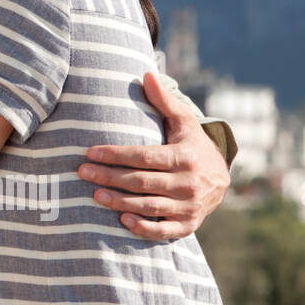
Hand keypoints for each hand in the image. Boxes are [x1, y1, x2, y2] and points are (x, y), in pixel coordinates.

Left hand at [78, 71, 229, 240]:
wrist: (222, 178)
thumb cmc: (192, 145)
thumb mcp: (183, 122)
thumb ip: (163, 101)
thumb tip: (145, 74)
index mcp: (184, 157)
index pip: (144, 156)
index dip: (116, 155)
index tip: (90, 152)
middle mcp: (188, 183)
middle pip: (142, 181)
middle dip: (110, 176)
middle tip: (82, 172)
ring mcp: (189, 206)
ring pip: (150, 206)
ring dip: (120, 202)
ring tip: (94, 195)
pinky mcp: (188, 225)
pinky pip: (164, 230)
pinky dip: (144, 228)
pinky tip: (122, 219)